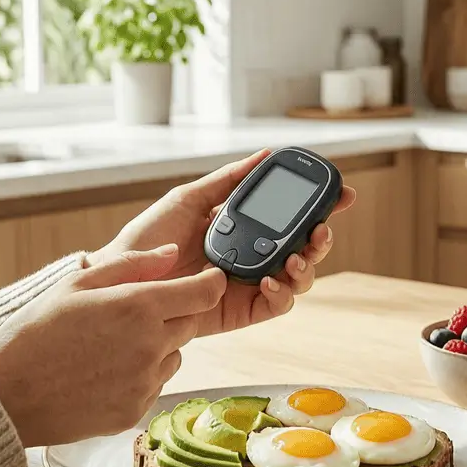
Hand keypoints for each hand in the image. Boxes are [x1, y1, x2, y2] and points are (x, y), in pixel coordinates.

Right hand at [0, 246, 226, 446]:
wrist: (4, 397)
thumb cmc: (34, 332)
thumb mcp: (77, 283)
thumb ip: (132, 264)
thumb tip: (173, 253)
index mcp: (137, 307)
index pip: (203, 293)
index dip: (210, 283)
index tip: (209, 279)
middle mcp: (150, 346)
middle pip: (190, 323)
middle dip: (173, 314)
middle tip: (133, 313)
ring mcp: (145, 383)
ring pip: (174, 355)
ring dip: (158, 346)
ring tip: (110, 346)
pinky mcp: (136, 411)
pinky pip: (154, 385)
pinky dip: (140, 376)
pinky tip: (103, 372)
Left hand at [92, 150, 356, 336]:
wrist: (124, 279)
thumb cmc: (149, 239)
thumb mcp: (189, 199)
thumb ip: (228, 180)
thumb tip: (264, 155)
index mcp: (245, 227)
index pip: (291, 216)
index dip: (321, 206)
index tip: (342, 194)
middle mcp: (253, 255)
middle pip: (304, 248)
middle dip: (322, 238)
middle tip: (322, 230)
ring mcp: (250, 284)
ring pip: (299, 278)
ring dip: (308, 267)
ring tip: (297, 258)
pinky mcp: (242, 312)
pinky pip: (277, 305)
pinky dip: (283, 293)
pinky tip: (271, 281)